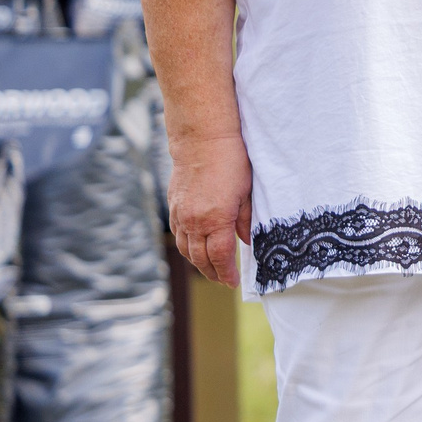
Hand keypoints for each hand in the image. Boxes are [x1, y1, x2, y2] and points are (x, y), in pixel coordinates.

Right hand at [168, 131, 252, 287]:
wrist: (202, 139)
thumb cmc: (231, 162)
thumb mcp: (247, 192)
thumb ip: (246, 221)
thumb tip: (247, 242)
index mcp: (216, 220)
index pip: (220, 257)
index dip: (227, 273)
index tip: (233, 282)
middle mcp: (194, 221)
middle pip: (201, 258)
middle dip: (213, 273)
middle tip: (224, 280)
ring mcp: (181, 214)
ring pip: (186, 249)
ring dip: (198, 263)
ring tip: (211, 270)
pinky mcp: (174, 205)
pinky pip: (178, 234)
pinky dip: (187, 247)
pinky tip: (195, 249)